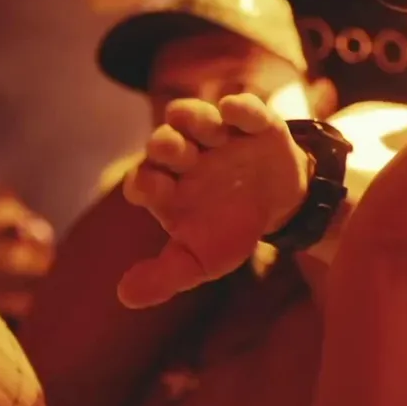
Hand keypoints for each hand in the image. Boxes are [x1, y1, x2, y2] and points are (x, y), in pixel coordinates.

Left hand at [118, 95, 309, 308]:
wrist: (281, 205)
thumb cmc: (231, 227)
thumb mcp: (201, 260)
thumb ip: (165, 277)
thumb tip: (125, 297)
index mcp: (166, 186)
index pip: (142, 180)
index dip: (145, 183)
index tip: (158, 191)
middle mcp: (185, 155)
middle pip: (163, 141)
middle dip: (167, 144)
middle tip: (182, 153)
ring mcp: (217, 135)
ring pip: (194, 115)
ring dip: (196, 118)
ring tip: (212, 132)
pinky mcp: (252, 122)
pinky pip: (243, 108)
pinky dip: (239, 108)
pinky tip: (235, 114)